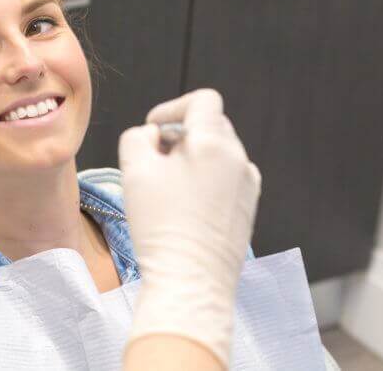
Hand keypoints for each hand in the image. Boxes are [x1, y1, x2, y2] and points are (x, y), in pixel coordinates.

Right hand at [118, 89, 261, 365]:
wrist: (191, 281)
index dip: (171, 108)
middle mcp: (239, 159)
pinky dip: (205, 182)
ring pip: (217, 155)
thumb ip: (137, 137)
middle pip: (210, 127)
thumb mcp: (134, 171)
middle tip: (152, 162)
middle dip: (179, 136)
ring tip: (166, 191)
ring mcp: (248, 186)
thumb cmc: (161, 226)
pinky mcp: (247, 209)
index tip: (153, 129)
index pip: (202, 101)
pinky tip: (184, 209)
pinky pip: (225, 180)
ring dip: (191, 161)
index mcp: (214, 143)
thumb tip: (152, 135)